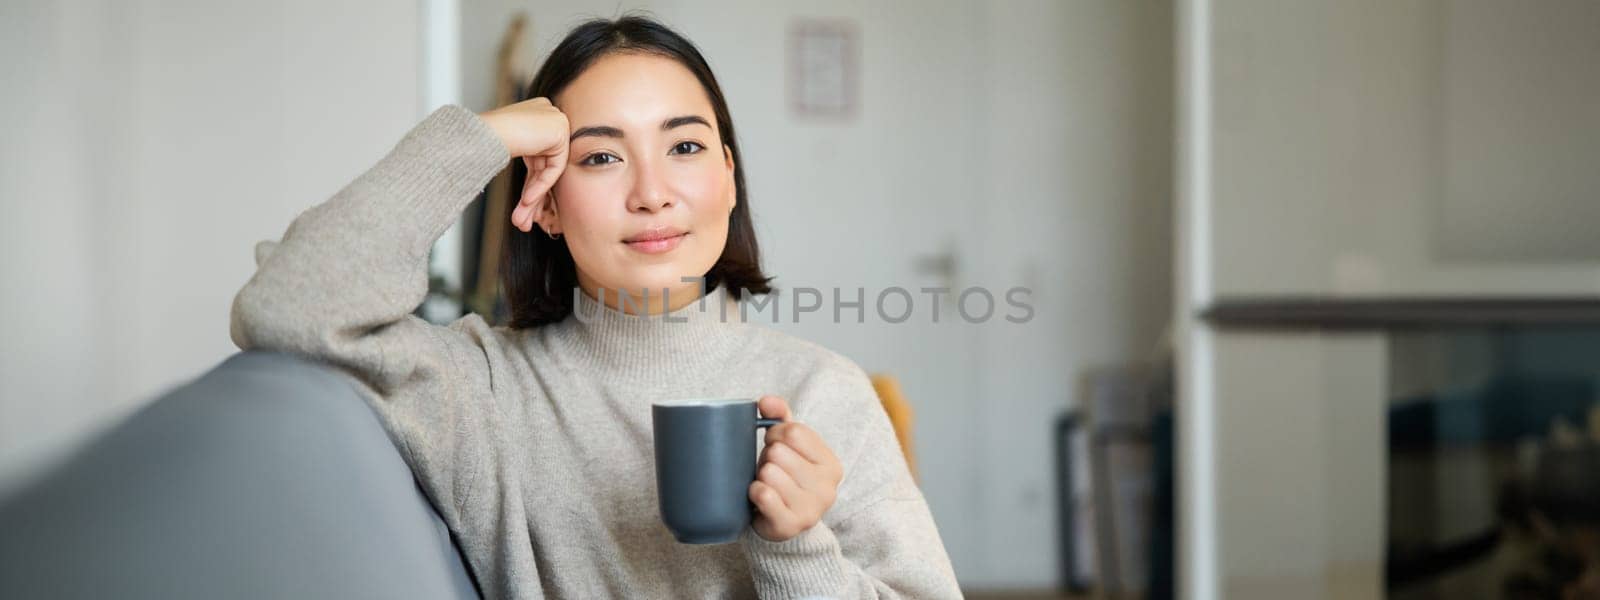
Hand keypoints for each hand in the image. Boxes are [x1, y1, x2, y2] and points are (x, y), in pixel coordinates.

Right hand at [477, 97, 569, 232]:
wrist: (484, 133)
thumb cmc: (483, 140)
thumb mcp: (508, 151)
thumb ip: (525, 161)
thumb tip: (530, 191)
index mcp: (534, 115)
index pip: (537, 157)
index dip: (529, 184)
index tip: (521, 204)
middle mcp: (547, 116)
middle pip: (542, 165)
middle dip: (531, 195)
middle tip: (522, 218)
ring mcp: (556, 122)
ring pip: (547, 170)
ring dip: (534, 198)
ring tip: (521, 220)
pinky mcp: (560, 132)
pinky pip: (554, 168)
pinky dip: (541, 186)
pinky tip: (527, 201)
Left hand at [749, 395, 843, 541]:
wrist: (780, 523)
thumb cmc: (784, 478)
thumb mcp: (788, 446)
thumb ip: (780, 417)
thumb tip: (765, 401)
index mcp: (831, 465)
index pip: (794, 432)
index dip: (775, 434)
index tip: (773, 445)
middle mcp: (827, 488)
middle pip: (779, 452)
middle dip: (767, 458)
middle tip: (770, 470)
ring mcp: (810, 510)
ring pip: (769, 473)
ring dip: (760, 476)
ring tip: (766, 484)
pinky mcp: (789, 525)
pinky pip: (763, 495)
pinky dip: (754, 492)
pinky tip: (759, 497)